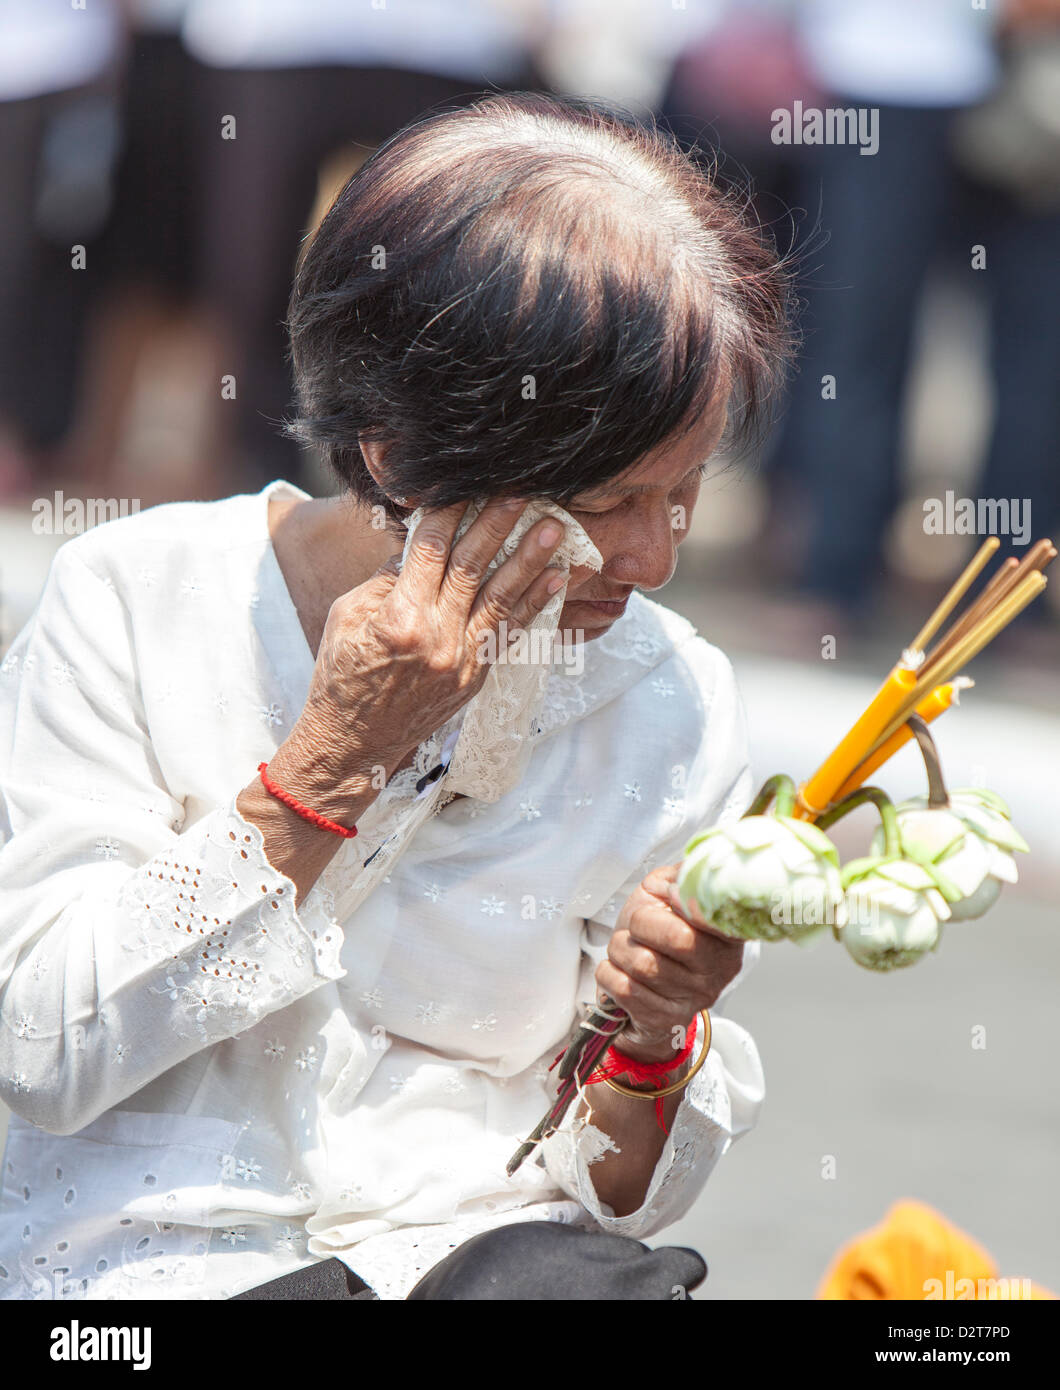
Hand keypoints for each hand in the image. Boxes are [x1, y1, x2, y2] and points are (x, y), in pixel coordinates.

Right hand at [286, 498, 567, 810]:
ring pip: (502, 598)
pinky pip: (509, 632)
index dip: (450, 512)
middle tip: (524, 492)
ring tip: (555, 527)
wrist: (354, 743)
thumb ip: (386, 579)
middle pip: (472, 567)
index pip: (430, 552)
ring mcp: (461, 660)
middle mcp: (435, 637)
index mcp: (398, 618)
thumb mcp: (348, 618)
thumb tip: (420, 544)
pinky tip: (555, 577)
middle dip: (498, 525)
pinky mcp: (476, 677)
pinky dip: (535, 603)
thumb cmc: (341, 676)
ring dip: (530, 559)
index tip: (468, 484)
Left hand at [594, 865, 744, 1063]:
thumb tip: (680, 884)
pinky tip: (618, 972)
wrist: (638, 989)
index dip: (686, 900)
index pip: (714, 913)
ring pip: (644, 964)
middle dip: (642, 925)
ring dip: (620, 950)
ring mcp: (694, 998)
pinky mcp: (666, 1020)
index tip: (669, 896)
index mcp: (726, 934)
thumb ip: (676, 877)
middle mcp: (719, 969)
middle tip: (636, 926)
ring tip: (625, 950)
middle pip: (679, 938)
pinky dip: (609, 974)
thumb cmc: (652, 937)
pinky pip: (624, 988)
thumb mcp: (664, 896)